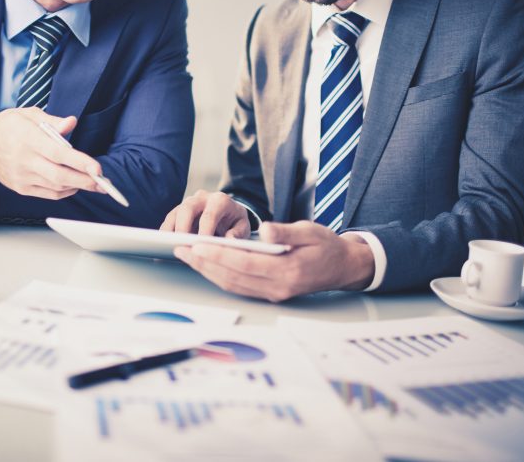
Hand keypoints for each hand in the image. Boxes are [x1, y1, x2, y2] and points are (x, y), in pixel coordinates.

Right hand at [0, 107, 103, 199]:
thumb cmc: (7, 126)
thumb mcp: (28, 114)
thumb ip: (52, 121)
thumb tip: (71, 123)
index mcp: (28, 139)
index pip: (58, 153)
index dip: (80, 162)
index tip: (98, 169)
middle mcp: (25, 160)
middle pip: (59, 175)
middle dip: (85, 181)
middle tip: (104, 184)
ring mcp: (22, 176)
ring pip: (56, 187)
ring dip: (78, 187)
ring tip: (94, 183)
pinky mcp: (21, 188)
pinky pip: (48, 194)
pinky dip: (65, 191)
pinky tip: (74, 185)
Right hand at [159, 190, 250, 238]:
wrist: (230, 213)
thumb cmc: (235, 221)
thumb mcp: (243, 227)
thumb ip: (238, 234)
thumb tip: (229, 241)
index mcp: (220, 200)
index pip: (210, 214)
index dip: (205, 229)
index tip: (201, 243)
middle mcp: (202, 198)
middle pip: (188, 207)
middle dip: (182, 226)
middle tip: (180, 243)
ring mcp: (189, 203)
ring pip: (176, 212)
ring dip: (170, 229)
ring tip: (166, 245)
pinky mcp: (180, 211)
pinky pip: (170, 219)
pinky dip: (166, 231)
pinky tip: (163, 243)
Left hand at [173, 221, 374, 301]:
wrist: (342, 267)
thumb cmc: (326, 245)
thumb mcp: (310, 231)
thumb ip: (286, 231)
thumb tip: (264, 230)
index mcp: (289, 270)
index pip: (245, 263)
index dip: (219, 255)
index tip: (197, 245)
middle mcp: (279, 287)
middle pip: (233, 277)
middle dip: (204, 263)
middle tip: (181, 250)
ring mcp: (274, 294)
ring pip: (233, 284)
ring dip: (207, 271)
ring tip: (187, 256)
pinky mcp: (271, 294)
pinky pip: (239, 287)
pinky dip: (220, 277)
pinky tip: (207, 266)